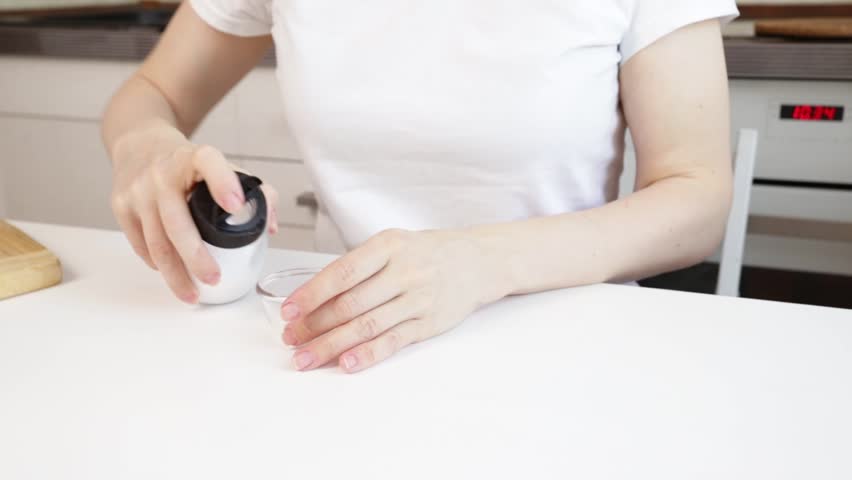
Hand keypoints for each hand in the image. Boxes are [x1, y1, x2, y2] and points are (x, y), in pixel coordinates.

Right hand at [109, 124, 277, 302]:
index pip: (209, 163)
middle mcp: (162, 173)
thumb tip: (269, 227)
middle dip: (196, 258)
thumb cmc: (187, 163)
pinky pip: (141, 245)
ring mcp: (138, 191)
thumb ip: (254, 191)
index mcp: (193, 158)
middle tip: (214, 278)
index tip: (236, 206)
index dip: (223, 183)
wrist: (138, 143)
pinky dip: (158, 264)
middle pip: (178, 223)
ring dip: (175, 274)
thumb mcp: (220, 165)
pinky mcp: (121, 206)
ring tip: (193, 294)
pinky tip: (172, 275)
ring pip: (156, 242)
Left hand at [280, 228, 509, 372]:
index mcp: (389, 246)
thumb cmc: (426, 253)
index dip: (312, 294)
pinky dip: (368, 354)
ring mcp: (418, 299)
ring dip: (332, 344)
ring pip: (367, 325)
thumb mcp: (392, 244)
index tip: (289, 310)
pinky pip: (393, 341)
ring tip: (307, 357)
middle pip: (351, 304)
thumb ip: (358, 267)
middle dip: (314, 324)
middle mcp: (404, 272)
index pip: (343, 273)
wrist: (477, 261)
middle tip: (291, 338)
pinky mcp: (429, 323)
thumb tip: (313, 299)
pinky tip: (346, 363)